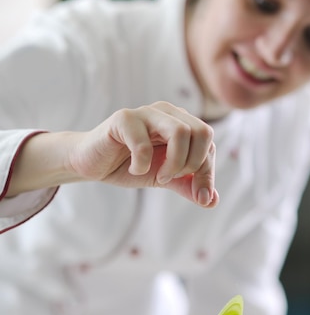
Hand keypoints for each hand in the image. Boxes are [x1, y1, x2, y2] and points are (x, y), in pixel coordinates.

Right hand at [68, 102, 218, 206]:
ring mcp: (146, 113)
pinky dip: (142, 164)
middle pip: (202, 132)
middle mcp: (167, 112)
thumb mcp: (165, 179)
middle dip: (192, 164)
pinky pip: (144, 143)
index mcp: (181, 122)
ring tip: (157, 175)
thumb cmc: (130, 165)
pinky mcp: (123, 119)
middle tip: (171, 178)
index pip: (209, 142)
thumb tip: (212, 202)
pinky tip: (134, 168)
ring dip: (174, 163)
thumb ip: (189, 186)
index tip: (199, 196)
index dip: (207, 173)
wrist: (92, 164)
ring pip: (180, 132)